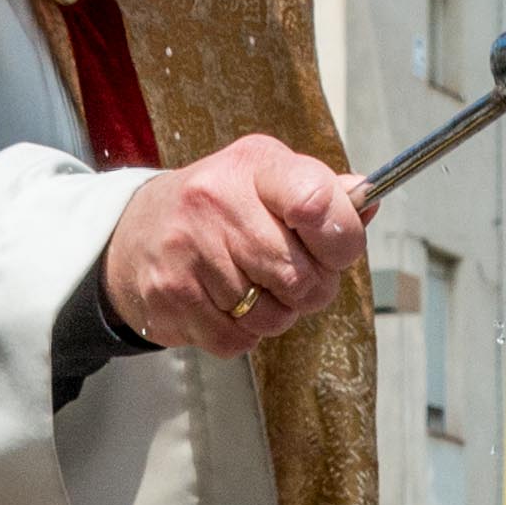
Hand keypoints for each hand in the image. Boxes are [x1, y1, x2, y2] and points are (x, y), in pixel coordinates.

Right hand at [100, 134, 371, 357]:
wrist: (136, 232)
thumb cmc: (220, 207)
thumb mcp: (268, 179)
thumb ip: (323, 191)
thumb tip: (369, 200)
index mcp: (254, 165)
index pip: (317, 202)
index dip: (341, 238)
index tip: (336, 248)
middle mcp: (217, 200)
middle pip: (301, 276)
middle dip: (311, 289)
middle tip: (293, 277)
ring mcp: (189, 249)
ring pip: (271, 316)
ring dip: (275, 315)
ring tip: (254, 288)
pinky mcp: (171, 294)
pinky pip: (237, 340)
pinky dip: (242, 334)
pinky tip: (226, 306)